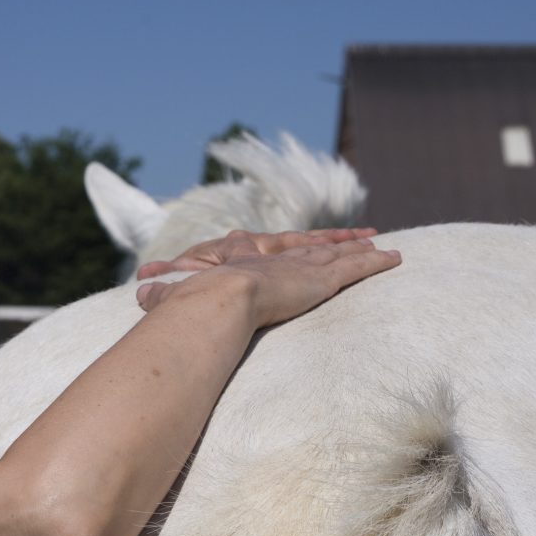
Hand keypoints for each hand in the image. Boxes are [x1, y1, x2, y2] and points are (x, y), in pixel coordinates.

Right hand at [136, 228, 379, 279]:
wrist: (216, 298)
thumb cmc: (193, 301)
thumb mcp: (176, 295)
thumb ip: (164, 295)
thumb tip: (139, 296)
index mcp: (246, 258)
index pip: (273, 248)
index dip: (290, 245)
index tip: (303, 244)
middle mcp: (277, 256)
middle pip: (312, 243)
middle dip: (334, 239)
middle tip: (358, 233)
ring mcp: (301, 265)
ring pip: (337, 252)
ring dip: (358, 247)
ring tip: (381, 242)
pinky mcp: (321, 278)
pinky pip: (356, 268)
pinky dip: (375, 262)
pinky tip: (396, 257)